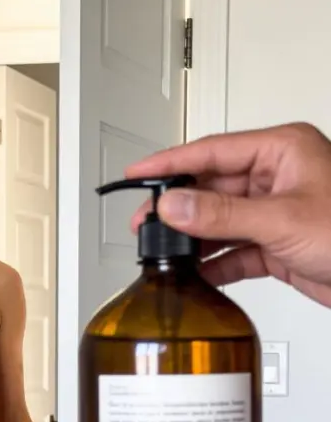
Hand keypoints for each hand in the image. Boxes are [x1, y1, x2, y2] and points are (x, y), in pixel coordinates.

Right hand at [127, 122, 330, 307]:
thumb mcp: (283, 219)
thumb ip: (222, 214)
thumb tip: (174, 205)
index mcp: (281, 150)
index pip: (211, 150)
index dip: (170, 162)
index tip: (137, 172)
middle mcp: (276, 176)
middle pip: (211, 186)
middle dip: (178, 207)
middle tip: (145, 222)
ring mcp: (276, 211)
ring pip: (220, 220)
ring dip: (194, 238)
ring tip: (164, 250)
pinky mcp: (278, 243)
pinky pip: (235, 249)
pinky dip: (216, 262)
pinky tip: (197, 272)